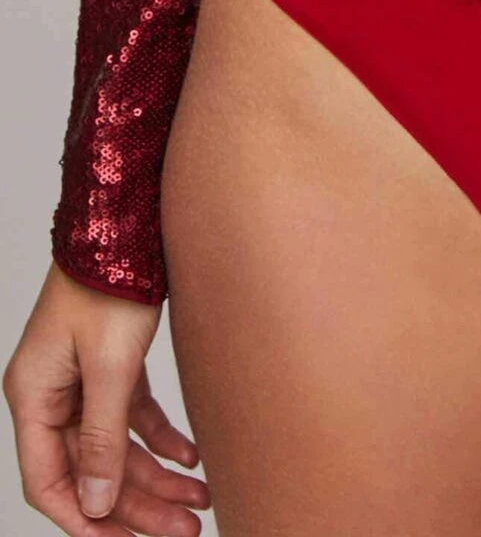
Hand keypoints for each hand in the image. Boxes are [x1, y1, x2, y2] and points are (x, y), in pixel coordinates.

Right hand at [4, 264, 210, 535]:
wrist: (131, 219)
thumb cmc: (110, 281)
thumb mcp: (110, 366)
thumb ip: (102, 437)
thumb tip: (96, 504)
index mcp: (35, 397)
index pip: (49, 483)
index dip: (84, 520)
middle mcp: (52, 394)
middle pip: (90, 471)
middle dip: (137, 506)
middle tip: (186, 530)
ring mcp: (81, 380)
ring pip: (116, 447)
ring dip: (157, 477)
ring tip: (201, 502)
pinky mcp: (111, 364)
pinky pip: (132, 417)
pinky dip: (161, 439)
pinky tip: (191, 457)